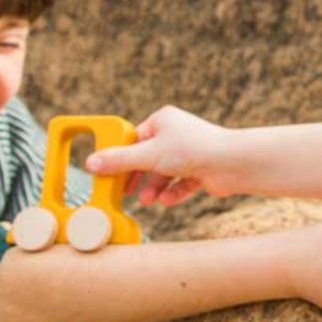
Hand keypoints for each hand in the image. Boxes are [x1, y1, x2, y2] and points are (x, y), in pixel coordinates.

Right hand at [85, 105, 229, 205]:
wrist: (232, 163)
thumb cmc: (192, 150)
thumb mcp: (148, 155)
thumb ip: (119, 161)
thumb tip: (89, 164)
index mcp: (163, 120)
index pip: (134, 138)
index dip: (120, 156)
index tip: (107, 173)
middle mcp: (176, 134)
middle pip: (148, 158)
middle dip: (137, 177)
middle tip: (123, 192)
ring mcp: (189, 153)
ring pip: (164, 173)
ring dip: (154, 188)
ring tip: (148, 201)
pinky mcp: (201, 170)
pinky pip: (181, 183)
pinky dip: (173, 193)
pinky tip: (166, 201)